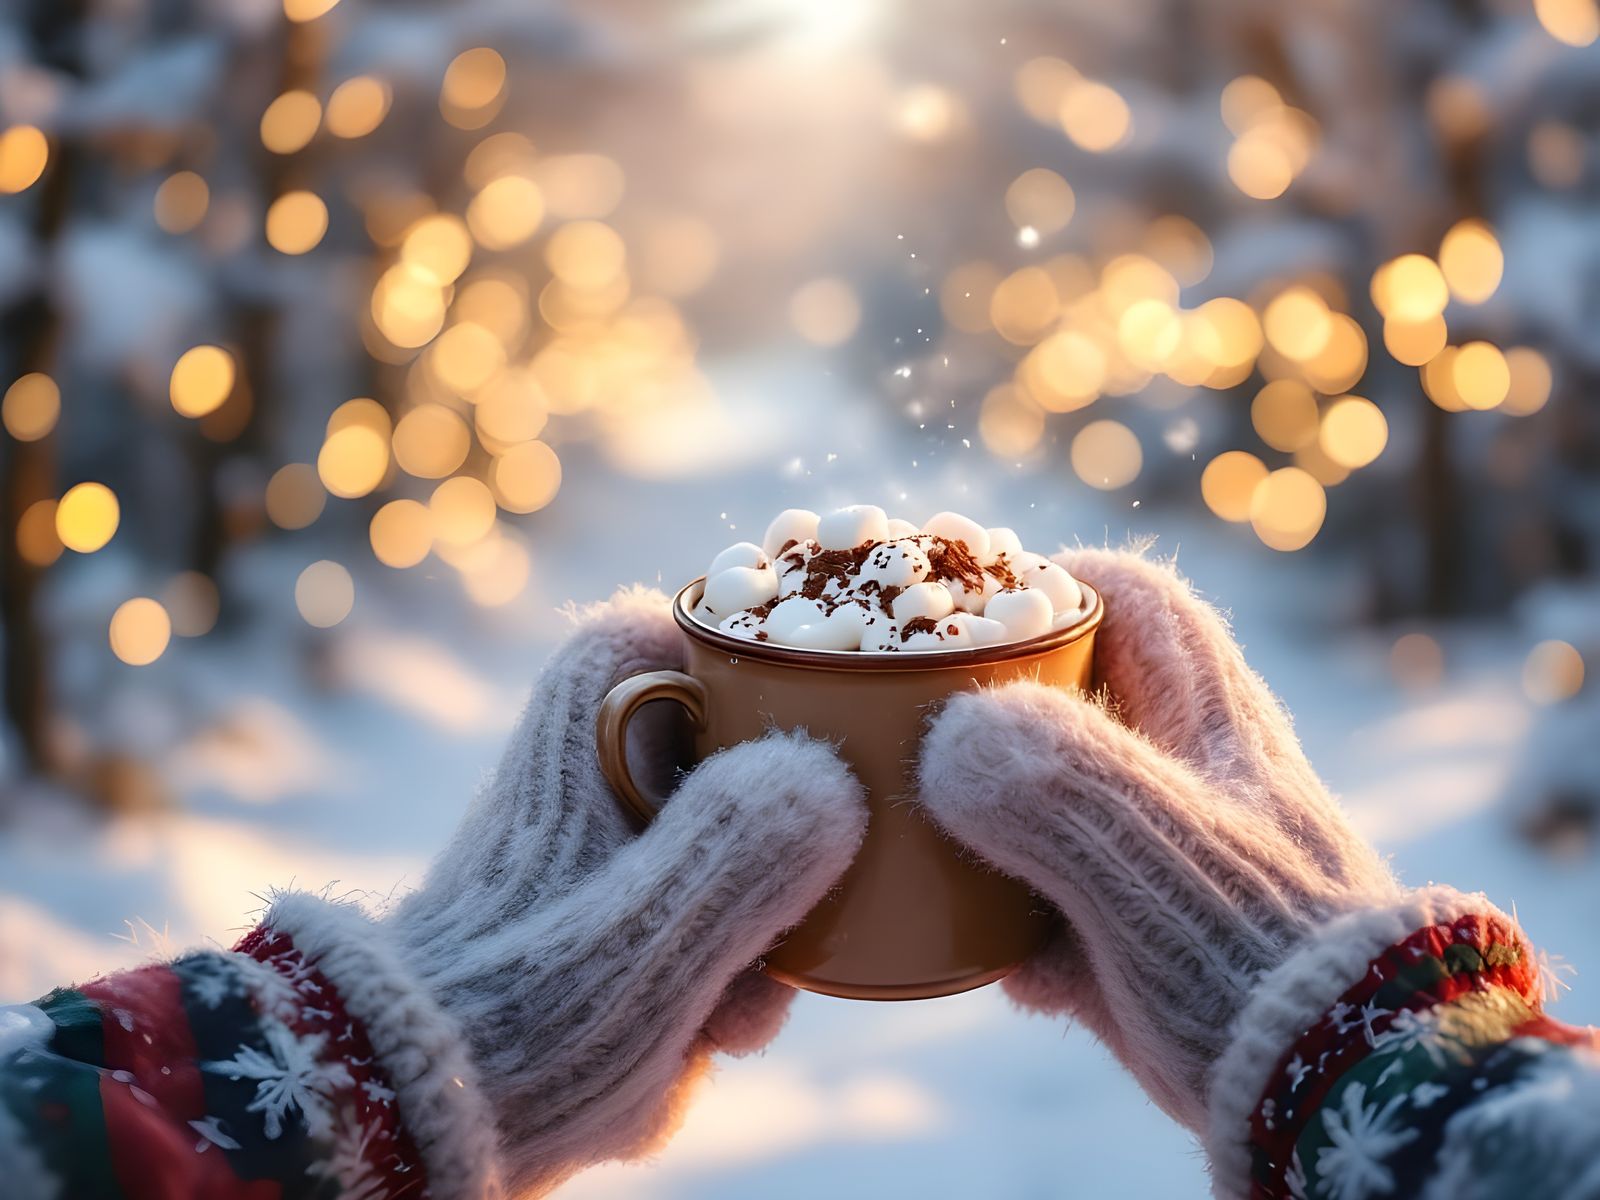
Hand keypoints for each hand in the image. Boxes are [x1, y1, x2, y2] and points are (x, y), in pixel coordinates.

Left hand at [391, 587, 865, 1195]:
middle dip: (766, 856)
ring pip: (708, 865)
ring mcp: (586, 874)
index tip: (796, 707)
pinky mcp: (592, 942)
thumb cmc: (518, 1022)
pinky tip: (691, 1049)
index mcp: (574, 758)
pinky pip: (684, 937)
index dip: (725, 654)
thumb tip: (832, 780)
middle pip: (707, 761)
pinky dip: (701, 991)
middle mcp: (577, 801)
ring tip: (730, 1020)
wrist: (410, 1127)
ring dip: (741, 941)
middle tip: (786, 921)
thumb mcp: (651, 936)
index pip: (638, 639)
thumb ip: (746, 847)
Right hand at [917, 548, 1399, 1131]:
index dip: (1057, 583)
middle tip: (927, 726)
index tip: (973, 604)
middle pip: (1089, 707)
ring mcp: (1177, 871)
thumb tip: (947, 744)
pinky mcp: (1159, 954)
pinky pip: (1067, 923)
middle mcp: (1197, 786)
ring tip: (939, 854)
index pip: (1138, 604)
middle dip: (1001, 714)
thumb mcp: (1145, 848)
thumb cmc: (1256, 955)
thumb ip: (1046, 780)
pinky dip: (1027, 942)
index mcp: (1211, 727)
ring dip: (998, 833)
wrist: (1334, 1098)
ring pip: (1066, 817)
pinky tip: (1007, 973)